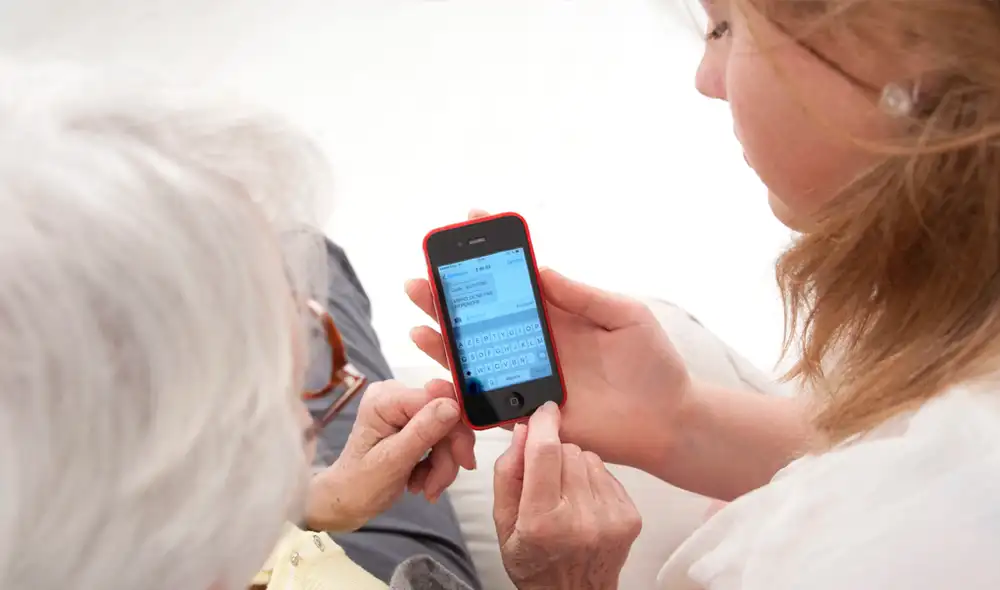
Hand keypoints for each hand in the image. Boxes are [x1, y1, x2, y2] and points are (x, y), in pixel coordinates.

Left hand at [305, 379, 475, 531]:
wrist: (346, 501)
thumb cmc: (360, 485)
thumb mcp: (393, 461)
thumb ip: (423, 431)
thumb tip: (453, 405)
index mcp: (386, 399)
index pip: (440, 399)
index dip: (456, 428)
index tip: (462, 460)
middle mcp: (396, 396)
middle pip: (447, 416)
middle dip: (448, 454)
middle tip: (438, 484)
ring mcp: (403, 409)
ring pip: (447, 431)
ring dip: (443, 464)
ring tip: (426, 488)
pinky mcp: (410, 422)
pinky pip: (440, 438)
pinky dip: (436, 463)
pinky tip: (422, 481)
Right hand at [405, 210, 690, 470]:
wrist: (668, 422)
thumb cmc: (653, 364)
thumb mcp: (624, 316)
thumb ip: (582, 295)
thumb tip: (541, 268)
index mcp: (558, 313)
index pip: (517, 278)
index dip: (494, 250)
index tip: (470, 220)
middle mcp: (536, 342)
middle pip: (482, 316)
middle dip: (449, 296)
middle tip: (421, 278)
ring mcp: (529, 376)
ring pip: (475, 356)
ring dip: (444, 339)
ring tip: (419, 321)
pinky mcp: (530, 411)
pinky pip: (487, 401)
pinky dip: (460, 388)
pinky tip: (440, 372)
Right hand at [494, 402, 640, 589]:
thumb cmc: (534, 562)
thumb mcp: (503, 523)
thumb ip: (507, 473)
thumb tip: (524, 431)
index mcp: (542, 520)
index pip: (545, 454)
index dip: (544, 424)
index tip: (544, 410)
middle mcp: (580, 519)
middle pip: (568, 451)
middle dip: (554, 455)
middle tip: (546, 480)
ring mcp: (609, 518)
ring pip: (589, 458)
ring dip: (575, 467)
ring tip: (566, 495)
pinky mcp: (629, 517)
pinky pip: (608, 474)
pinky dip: (593, 481)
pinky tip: (584, 503)